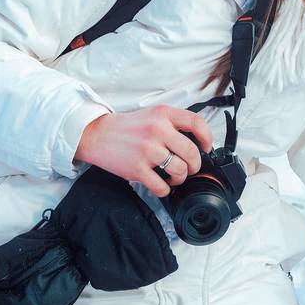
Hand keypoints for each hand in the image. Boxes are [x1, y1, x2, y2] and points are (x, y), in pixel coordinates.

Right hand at [74, 105, 211, 196]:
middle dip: (195, 165)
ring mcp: (148, 150)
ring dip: (181, 177)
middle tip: (190, 167)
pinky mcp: (137, 168)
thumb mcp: (153, 114)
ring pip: (180, 170)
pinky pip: (161, 186)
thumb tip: (196, 139)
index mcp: (163, 114)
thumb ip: (173, 123)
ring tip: (175, 176)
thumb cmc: (127, 127)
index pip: (197, 123)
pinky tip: (162, 184)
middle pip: (192, 152)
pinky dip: (165, 189)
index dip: (207, 137)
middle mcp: (157, 130)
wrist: (97, 135)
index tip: (206, 147)